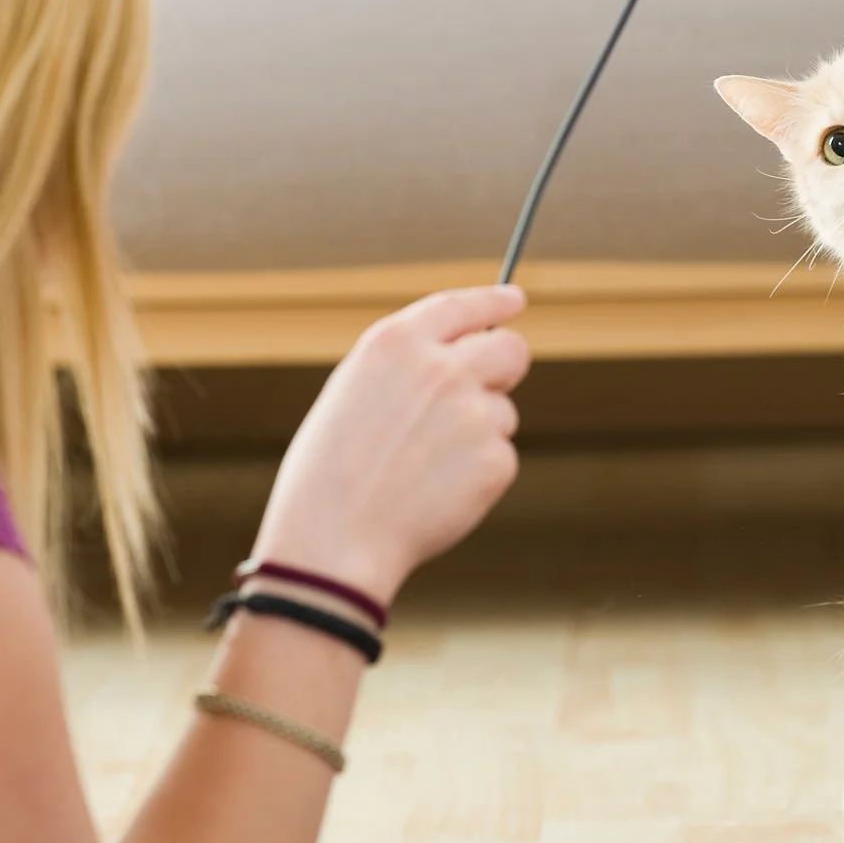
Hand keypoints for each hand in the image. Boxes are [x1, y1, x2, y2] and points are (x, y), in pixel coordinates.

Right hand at [254, 286, 530, 601]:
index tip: (514, 301)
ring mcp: (474, 413)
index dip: (495, 302)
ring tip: (422, 468)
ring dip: (478, 433)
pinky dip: (477, 476)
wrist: (333, 541)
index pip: (464, 305)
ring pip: (502, 412)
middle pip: (510, 350)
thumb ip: (409, 367)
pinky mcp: (495, 460)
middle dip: (505, 366)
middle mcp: (442, 368)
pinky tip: (435, 494)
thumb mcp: (353, 393)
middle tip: (490, 389)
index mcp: (396, 342)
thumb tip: (465, 359)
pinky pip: (500, 457)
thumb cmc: (329, 473)